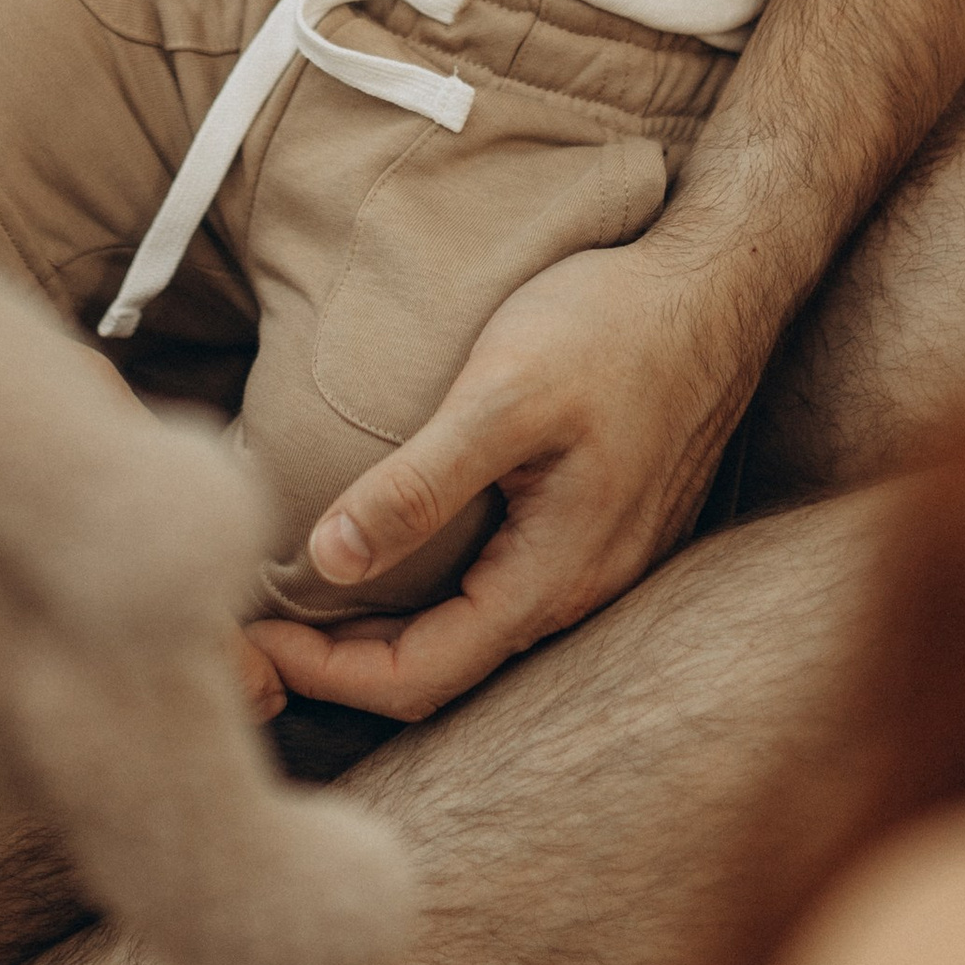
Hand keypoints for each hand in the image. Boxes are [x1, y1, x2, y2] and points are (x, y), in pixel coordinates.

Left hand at [245, 234, 757, 722]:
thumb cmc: (612, 326)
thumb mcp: (505, 394)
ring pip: (469, 636)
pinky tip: (384, 557)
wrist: (718, 287)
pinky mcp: (596, 530)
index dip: (323, 672)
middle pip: (440, 672)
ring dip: (382, 634)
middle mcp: (576, 592)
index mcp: (550, 578)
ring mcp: (594, 566)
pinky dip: (427, 597)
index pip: (418, 677)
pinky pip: (497, 597)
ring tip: (299, 603)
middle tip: (249, 634)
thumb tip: (327, 559)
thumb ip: (420, 483)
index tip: (245, 638)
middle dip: (340, 667)